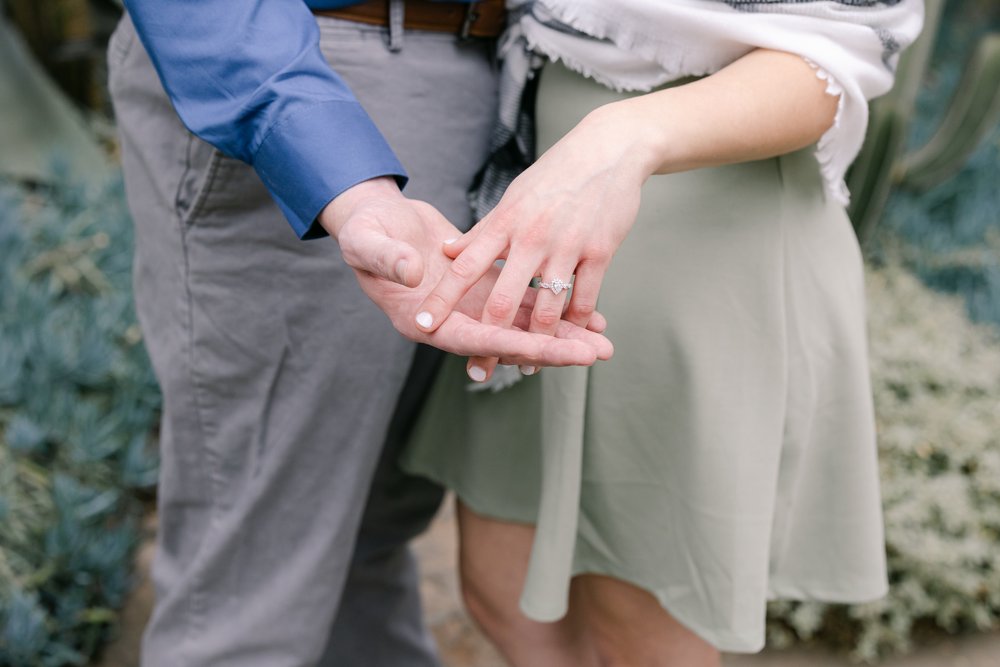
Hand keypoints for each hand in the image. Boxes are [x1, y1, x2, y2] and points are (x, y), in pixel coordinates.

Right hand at [320, 178, 612, 367]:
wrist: (372, 220)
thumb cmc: (363, 233)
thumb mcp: (368, 244)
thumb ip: (389, 261)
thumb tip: (412, 273)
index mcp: (424, 320)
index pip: (479, 340)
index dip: (518, 347)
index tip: (556, 355)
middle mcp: (453, 321)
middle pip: (510, 341)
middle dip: (554, 349)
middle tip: (596, 354)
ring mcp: (471, 305)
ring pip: (522, 325)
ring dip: (561, 333)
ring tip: (604, 342)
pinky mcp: (484, 285)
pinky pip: (522, 301)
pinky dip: (551, 306)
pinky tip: (586, 314)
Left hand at [413, 103, 653, 379]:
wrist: (609, 150)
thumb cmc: (555, 176)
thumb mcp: (513, 198)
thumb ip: (483, 231)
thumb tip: (447, 253)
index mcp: (505, 222)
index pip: (465, 267)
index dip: (443, 298)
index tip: (423, 323)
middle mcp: (532, 237)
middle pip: (504, 300)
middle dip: (489, 340)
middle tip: (478, 370)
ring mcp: (567, 246)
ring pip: (547, 310)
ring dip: (537, 345)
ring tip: (528, 366)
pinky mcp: (600, 252)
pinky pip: (584, 300)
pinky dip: (576, 325)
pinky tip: (569, 341)